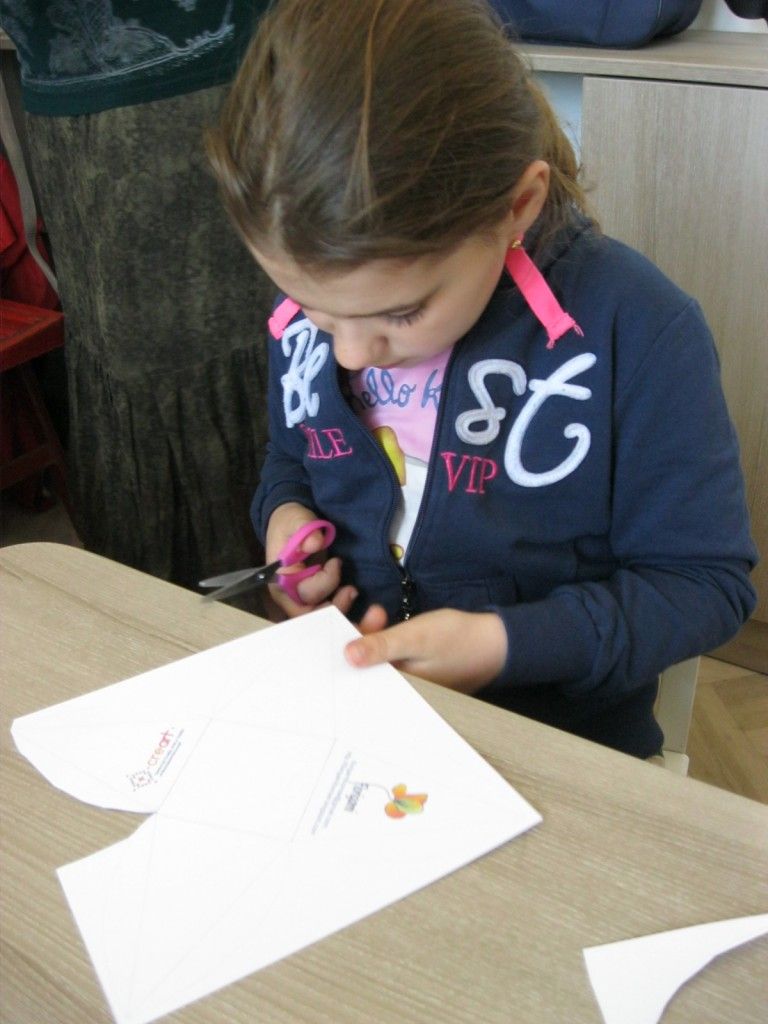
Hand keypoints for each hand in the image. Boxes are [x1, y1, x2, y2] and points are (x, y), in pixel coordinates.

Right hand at [264, 503, 357, 618]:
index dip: (325, 582)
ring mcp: (298, 601)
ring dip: (339, 610)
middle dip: (334, 608)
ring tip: (352, 592)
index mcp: (280, 579)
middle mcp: (287, 596)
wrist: (290, 525)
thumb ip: (304, 528)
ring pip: (318, 619)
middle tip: (351, 590)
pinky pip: (323, 614)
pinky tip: (350, 596)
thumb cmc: (291, 523)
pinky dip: (339, 610)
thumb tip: (314, 543)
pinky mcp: (311, 601)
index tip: (335, 562)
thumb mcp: (296, 519)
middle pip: (310, 616)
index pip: (304, 593)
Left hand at [344, 606, 507, 693]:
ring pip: (380, 663)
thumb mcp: (415, 638)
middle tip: (369, 615)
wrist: (497, 642)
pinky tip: (387, 624)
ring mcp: (411, 686)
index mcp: (399, 692)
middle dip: (362, 640)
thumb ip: (381, 647)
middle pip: (368, 671)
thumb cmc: (458, 639)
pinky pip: (393, 661)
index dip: (346, 655)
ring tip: (379, 614)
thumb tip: (347, 656)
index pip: (360, 680)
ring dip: (375, 638)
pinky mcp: (417, 675)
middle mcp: (402, 695)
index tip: (339, 629)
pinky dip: (388, 643)